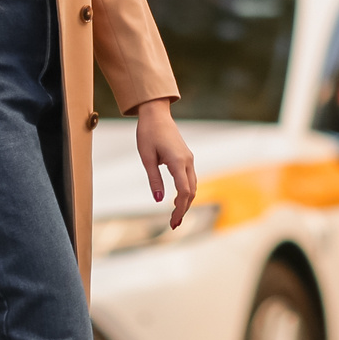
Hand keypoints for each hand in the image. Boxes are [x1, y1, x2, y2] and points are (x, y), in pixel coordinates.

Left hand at [133, 99, 197, 226]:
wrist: (156, 114)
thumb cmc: (148, 133)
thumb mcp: (146, 157)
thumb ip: (154, 179)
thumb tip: (158, 200)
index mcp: (177, 161)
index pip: (184, 191)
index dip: (180, 209)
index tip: (172, 222)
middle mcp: (187, 161)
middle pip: (191, 191)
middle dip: (184, 209)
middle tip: (173, 225)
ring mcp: (189, 159)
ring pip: (192, 186)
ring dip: (186, 202)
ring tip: (175, 216)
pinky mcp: (186, 158)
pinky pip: (190, 179)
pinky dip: (186, 192)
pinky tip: (178, 200)